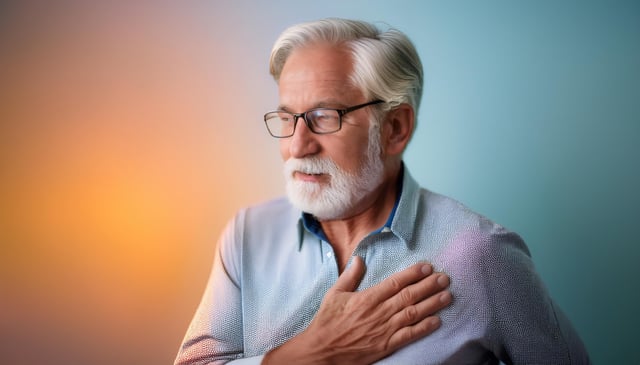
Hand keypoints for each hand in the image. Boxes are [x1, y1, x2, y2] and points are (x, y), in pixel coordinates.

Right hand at [262, 256, 451, 364]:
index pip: (395, 282)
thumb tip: (359, 259)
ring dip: (432, 304)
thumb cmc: (326, 322)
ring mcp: (384, 330)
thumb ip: (349, 276)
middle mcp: (379, 312)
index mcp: (367, 298)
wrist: (321, 351)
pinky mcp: (386, 346)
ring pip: (413, 314)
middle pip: (409, 296)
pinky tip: (437, 321)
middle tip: (445, 277)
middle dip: (429, 286)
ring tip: (447, 295)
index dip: (413, 273)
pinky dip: (424, 328)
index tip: (427, 266)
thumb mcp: (334, 294)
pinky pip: (409, 336)